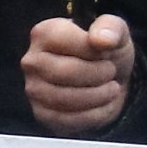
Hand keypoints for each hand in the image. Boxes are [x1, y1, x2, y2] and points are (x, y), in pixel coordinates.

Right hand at [25, 14, 134, 135]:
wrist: (109, 80)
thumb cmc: (106, 52)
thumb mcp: (115, 32)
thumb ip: (111, 28)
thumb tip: (102, 40)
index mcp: (44, 33)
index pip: (65, 41)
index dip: (93, 50)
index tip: (105, 52)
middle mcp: (32, 61)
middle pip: (64, 72)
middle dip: (99, 74)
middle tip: (111, 72)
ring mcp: (33, 89)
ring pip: (65, 99)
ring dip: (99, 96)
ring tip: (110, 88)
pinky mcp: (42, 114)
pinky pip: (67, 120)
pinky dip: (94, 114)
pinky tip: (103, 104)